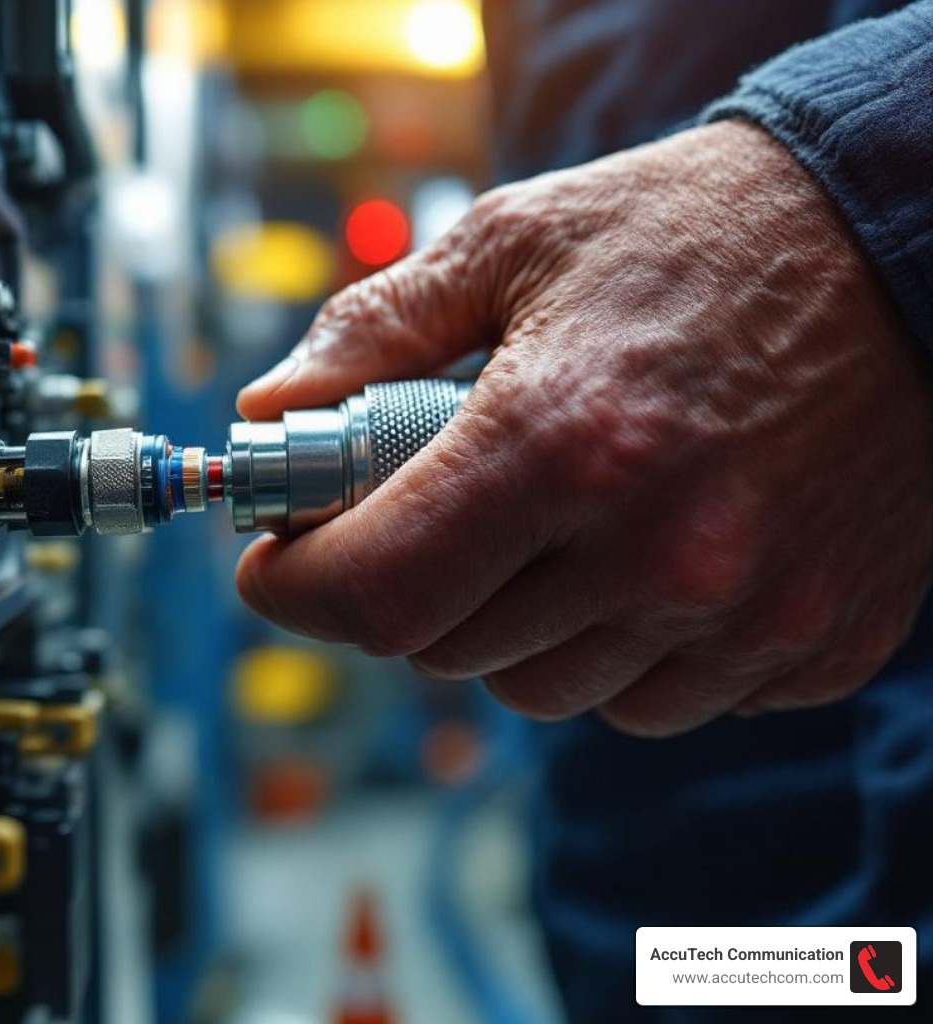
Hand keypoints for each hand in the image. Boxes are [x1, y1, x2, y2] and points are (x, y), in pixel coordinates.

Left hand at [234, 121, 932, 736]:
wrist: (898, 245)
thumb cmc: (694, 233)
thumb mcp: (513, 240)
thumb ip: (372, 332)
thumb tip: (271, 411)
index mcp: (563, 442)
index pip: (378, 593)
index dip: (296, 590)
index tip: (275, 566)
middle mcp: (660, 551)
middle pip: (448, 651)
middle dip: (401, 588)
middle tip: (413, 515)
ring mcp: (747, 613)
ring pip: (548, 690)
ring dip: (509, 627)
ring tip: (542, 526)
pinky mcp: (813, 643)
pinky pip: (660, 699)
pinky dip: (621, 648)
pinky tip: (640, 557)